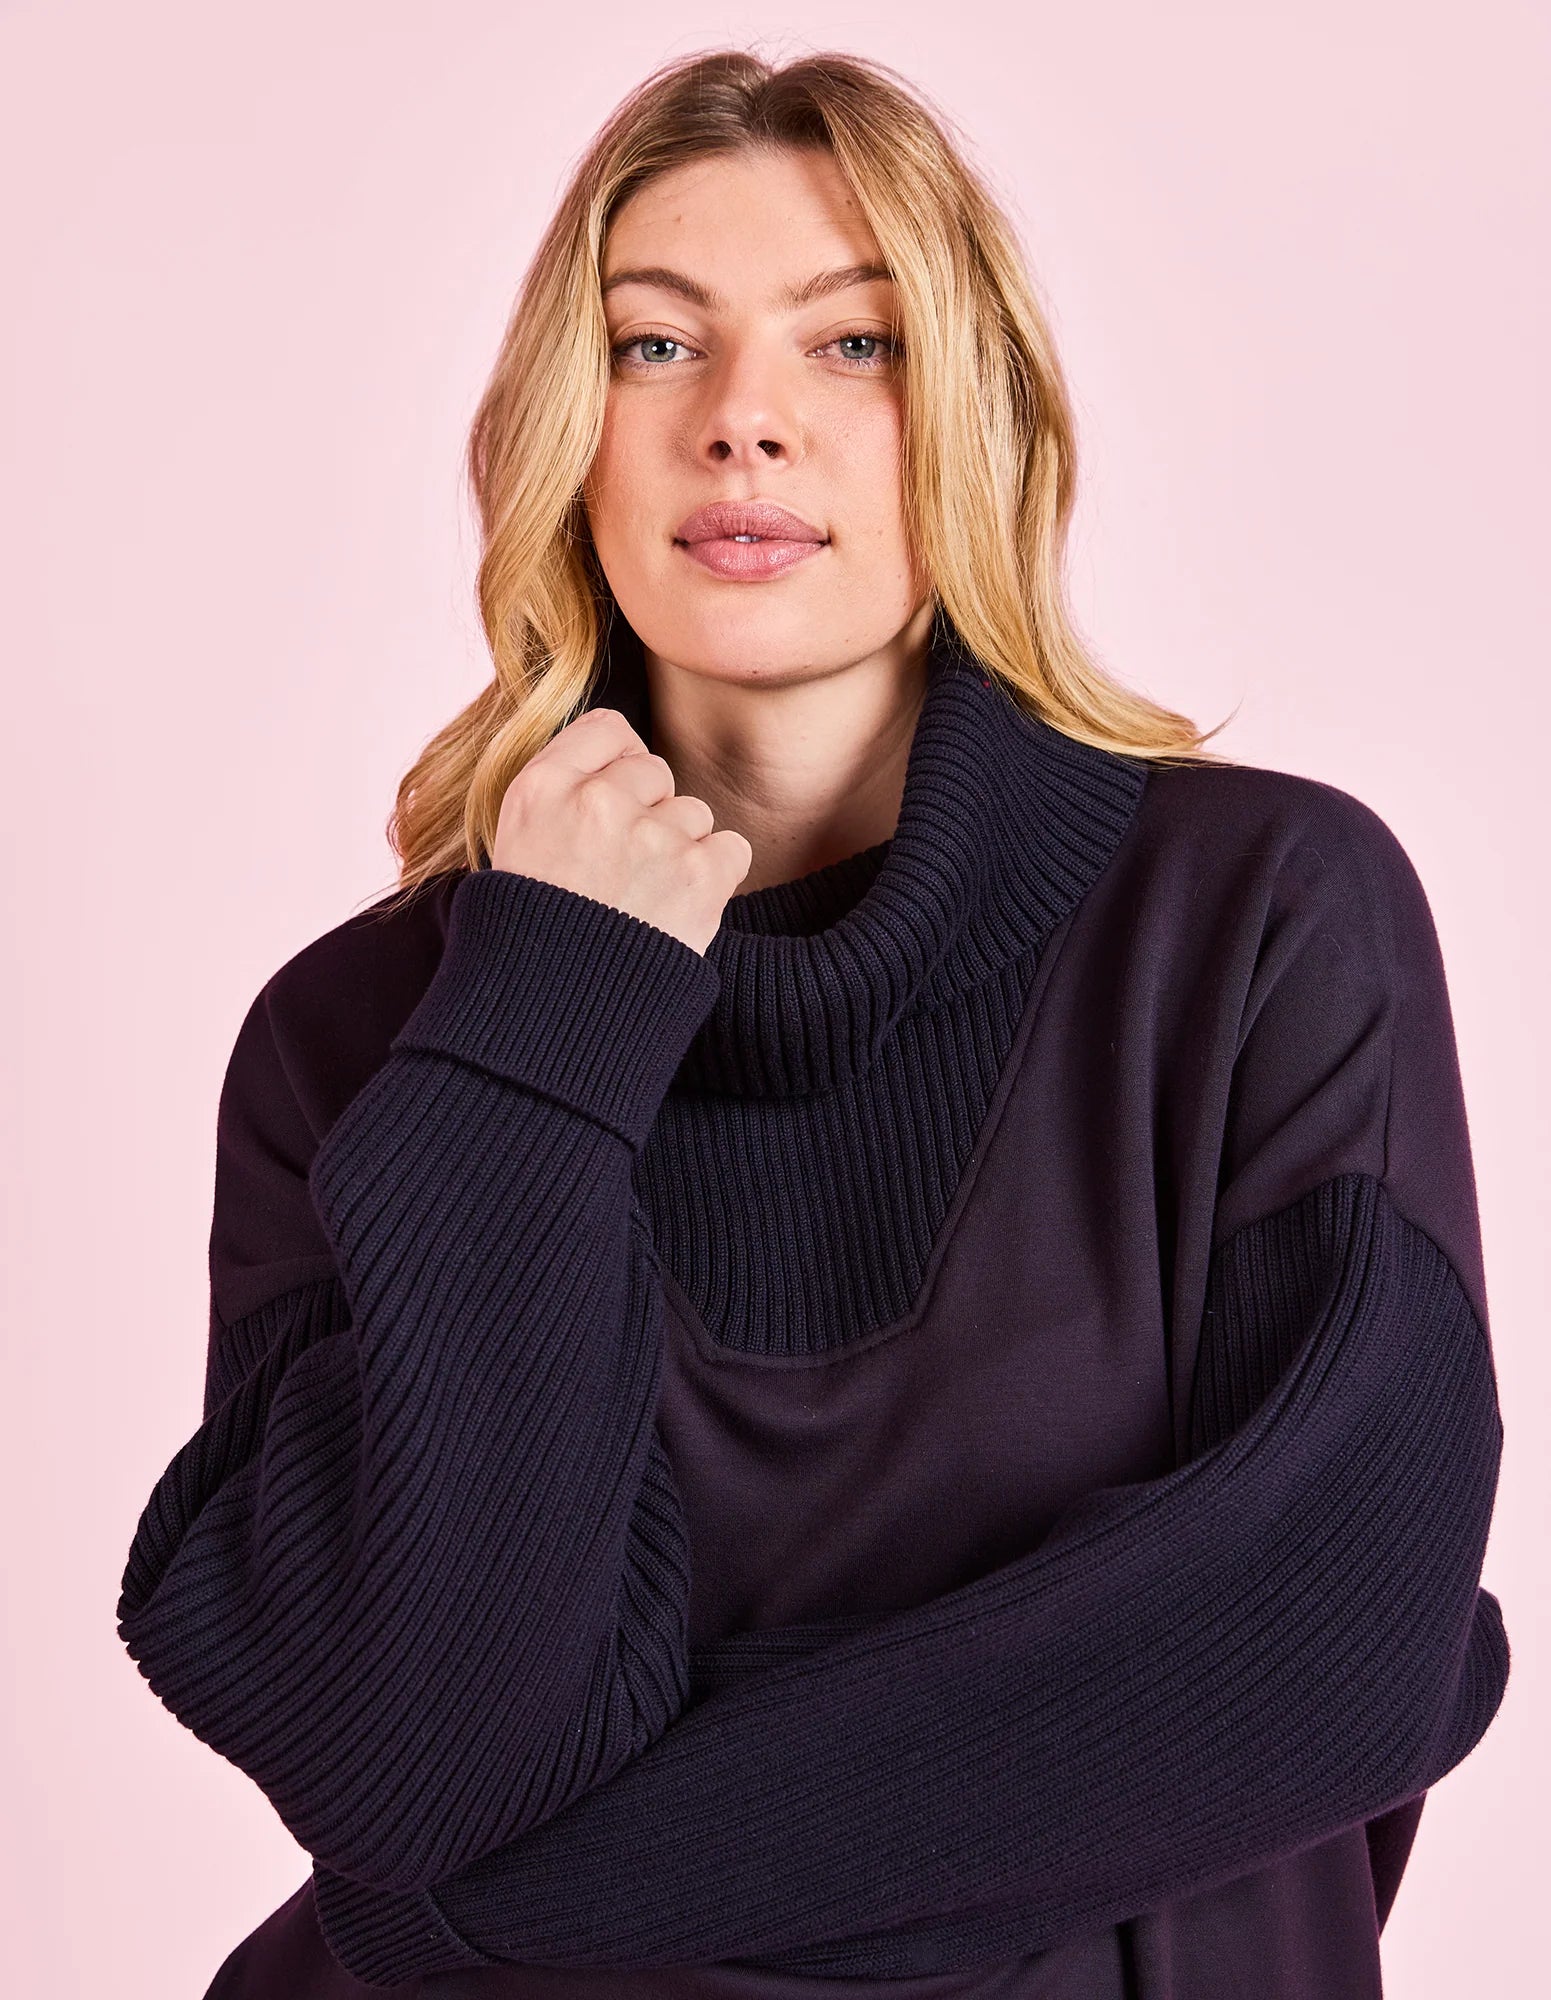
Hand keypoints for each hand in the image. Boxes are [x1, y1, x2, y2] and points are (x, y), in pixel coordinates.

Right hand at [491, 706, 752, 955]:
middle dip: (647, 814)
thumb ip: (562, 794)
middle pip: (654, 772)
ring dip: (679, 853)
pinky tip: (677, 912)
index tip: (613, 803)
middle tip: (621, 873)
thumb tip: (623, 760)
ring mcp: (649, 837)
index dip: (618, 766)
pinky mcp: (699, 874)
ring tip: (643, 904)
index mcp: (539, 789)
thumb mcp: (515, 850)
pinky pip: (731, 848)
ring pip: (693, 813)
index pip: (608, 730)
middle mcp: (594, 802)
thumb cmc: (533, 942)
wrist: (554, 1021)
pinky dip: (714, 880)